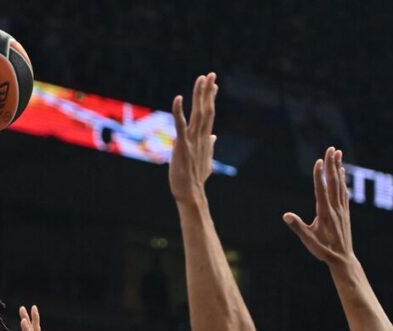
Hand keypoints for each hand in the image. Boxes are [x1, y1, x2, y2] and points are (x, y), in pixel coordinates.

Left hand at [169, 72, 218, 201]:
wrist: (191, 195)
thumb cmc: (195, 180)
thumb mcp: (204, 161)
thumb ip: (209, 147)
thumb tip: (214, 137)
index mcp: (205, 140)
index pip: (209, 115)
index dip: (211, 99)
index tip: (214, 85)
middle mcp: (201, 137)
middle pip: (206, 110)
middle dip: (208, 92)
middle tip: (211, 74)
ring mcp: (192, 141)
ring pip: (198, 114)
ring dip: (200, 95)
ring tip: (202, 79)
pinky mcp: (182, 146)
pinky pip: (180, 125)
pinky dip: (179, 111)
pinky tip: (178, 98)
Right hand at [283, 147, 352, 265]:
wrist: (343, 258)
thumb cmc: (323, 250)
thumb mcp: (308, 240)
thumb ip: (298, 227)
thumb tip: (286, 215)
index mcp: (325, 213)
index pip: (321, 190)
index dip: (319, 175)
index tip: (318, 161)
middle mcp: (335, 208)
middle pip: (333, 182)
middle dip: (332, 164)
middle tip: (331, 148)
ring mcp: (342, 209)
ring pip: (340, 184)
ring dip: (338, 168)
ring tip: (338, 154)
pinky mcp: (345, 212)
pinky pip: (344, 192)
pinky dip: (342, 180)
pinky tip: (342, 174)